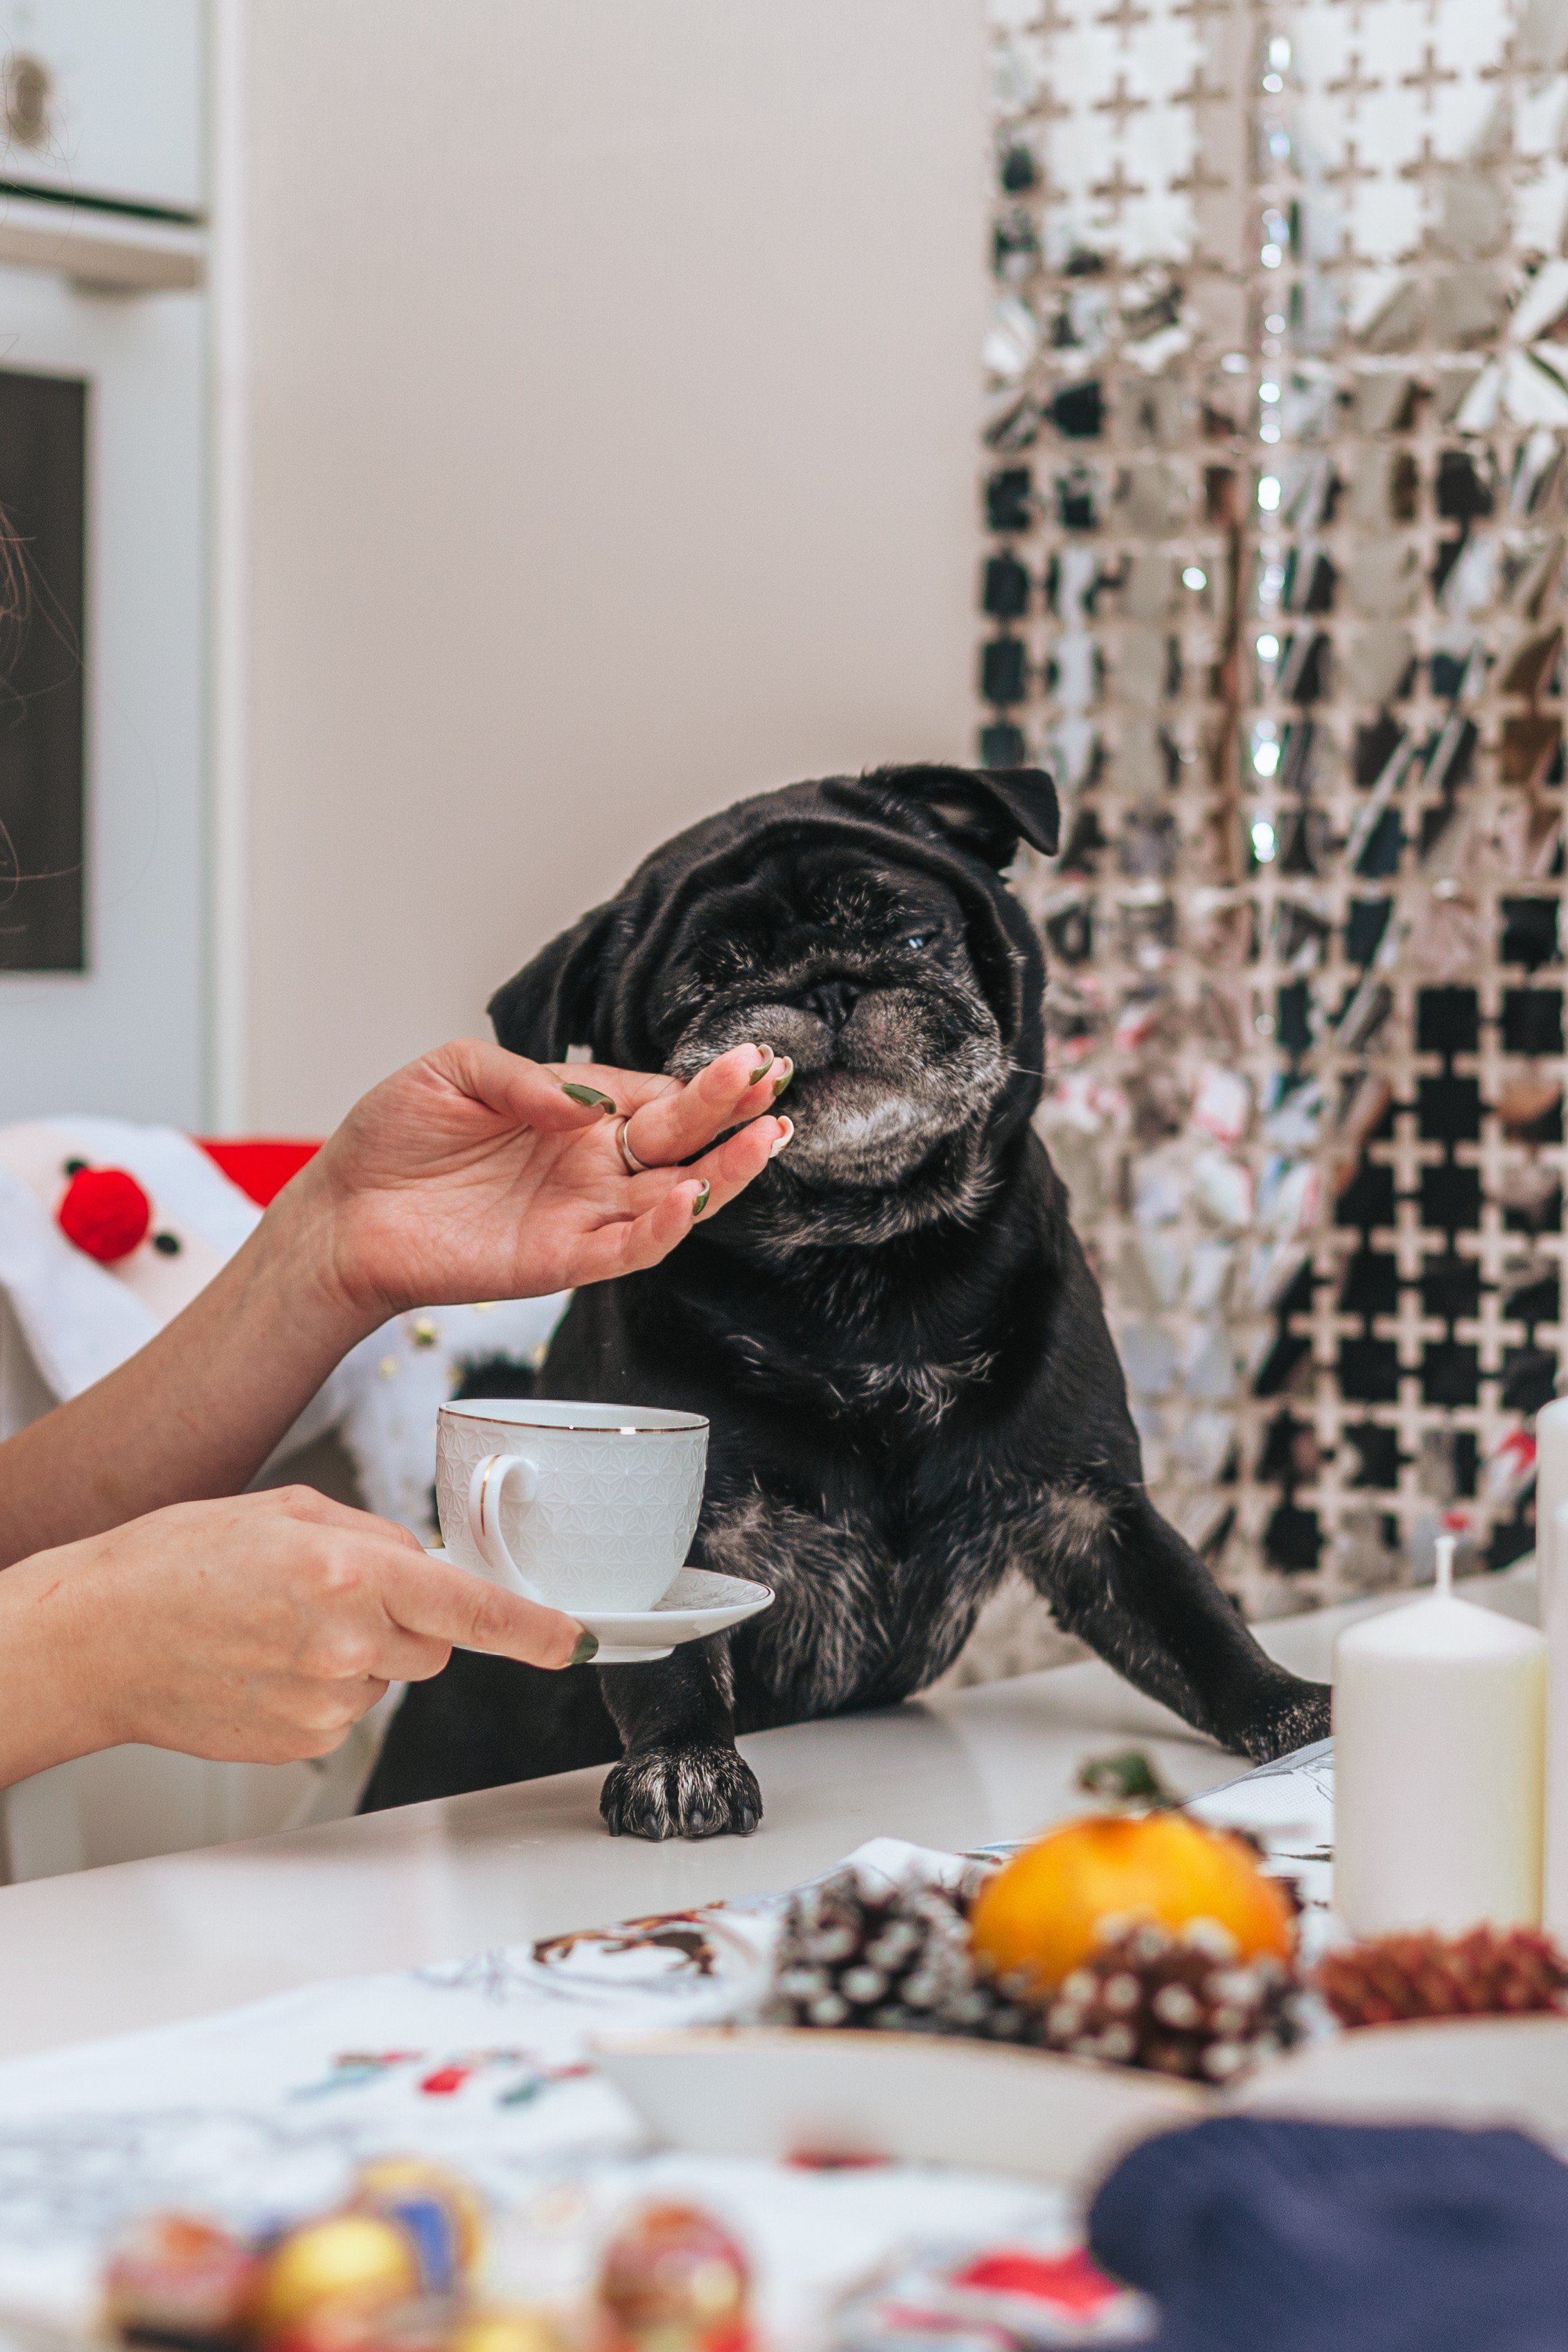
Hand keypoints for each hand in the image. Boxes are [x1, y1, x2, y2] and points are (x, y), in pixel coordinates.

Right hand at [0, 1488, 590, 1778]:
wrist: (98, 1638)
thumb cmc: (178, 1564)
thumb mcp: (289, 1513)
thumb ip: (376, 1538)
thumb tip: (428, 1567)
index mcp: (349, 1572)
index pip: (471, 1607)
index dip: (534, 1628)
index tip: (576, 1639)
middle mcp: (346, 1643)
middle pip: (436, 1641)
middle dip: (405, 1618)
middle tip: (325, 1595)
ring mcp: (326, 1702)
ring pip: (390, 1675)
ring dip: (358, 1652)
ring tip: (277, 1628)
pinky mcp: (304, 1743)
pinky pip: (349, 1709)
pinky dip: (321, 1687)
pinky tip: (265, 1663)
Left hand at [286, 1036, 791, 1322]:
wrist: (341, 1212)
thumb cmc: (392, 1138)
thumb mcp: (454, 1072)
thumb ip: (525, 1079)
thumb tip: (586, 1098)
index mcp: (576, 1114)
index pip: (657, 1096)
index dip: (704, 1082)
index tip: (748, 1060)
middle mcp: (591, 1165)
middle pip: (681, 1140)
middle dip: (730, 1111)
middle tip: (771, 1081)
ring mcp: (582, 1214)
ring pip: (674, 1198)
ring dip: (724, 1172)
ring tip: (765, 1137)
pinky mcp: (561, 1260)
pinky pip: (626, 1249)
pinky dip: (662, 1228)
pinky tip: (690, 1198)